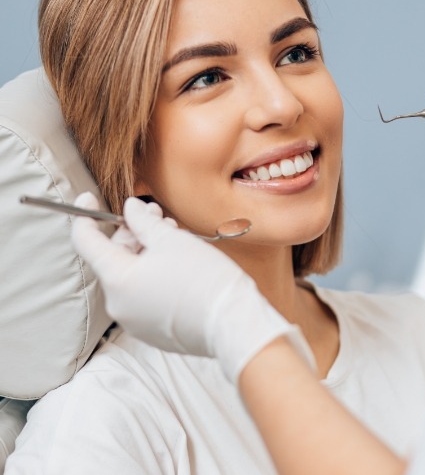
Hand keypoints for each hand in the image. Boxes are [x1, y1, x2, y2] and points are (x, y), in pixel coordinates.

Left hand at [71, 193, 313, 381]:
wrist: (233, 324)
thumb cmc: (205, 279)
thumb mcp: (172, 240)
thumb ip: (143, 222)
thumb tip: (130, 209)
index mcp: (117, 280)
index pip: (86, 243)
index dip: (85, 216)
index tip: (88, 199)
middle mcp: (118, 304)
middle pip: (113, 259)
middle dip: (131, 233)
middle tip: (155, 216)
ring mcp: (134, 321)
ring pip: (131, 277)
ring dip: (145, 253)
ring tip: (173, 237)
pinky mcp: (152, 331)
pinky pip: (143, 296)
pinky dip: (153, 276)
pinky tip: (177, 264)